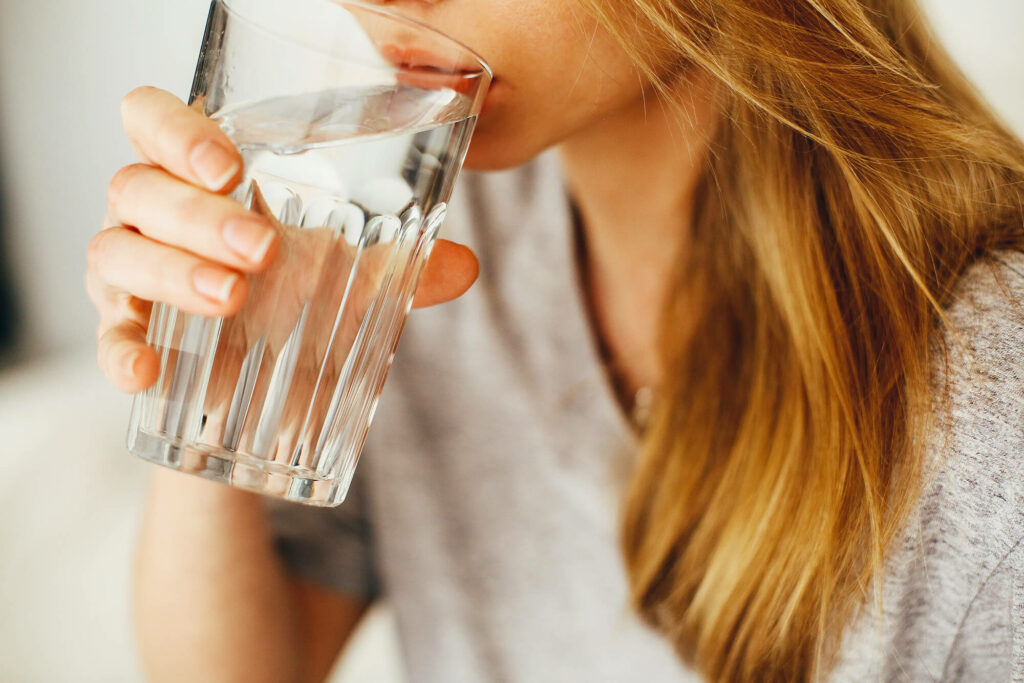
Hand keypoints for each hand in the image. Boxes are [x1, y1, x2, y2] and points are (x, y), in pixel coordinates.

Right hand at [87, 86, 479, 399]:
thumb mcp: (350, 279)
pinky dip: (120, 350)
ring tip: (232, 297)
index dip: (178, 131)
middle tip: (261, 248)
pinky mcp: (126, 334)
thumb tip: (465, 266)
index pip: (154, 121)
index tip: (231, 167)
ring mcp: (131, 273)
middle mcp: (154, 215)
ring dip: (172, 271)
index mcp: (201, 179)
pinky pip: (106, 336)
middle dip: (198, 214)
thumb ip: (401, 268)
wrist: (263, 389)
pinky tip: (146, 372)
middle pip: (138, 186)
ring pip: (115, 250)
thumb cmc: (296, 302)